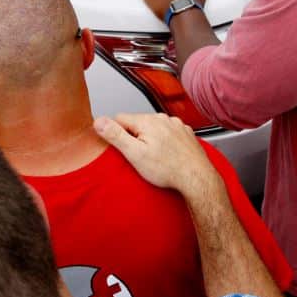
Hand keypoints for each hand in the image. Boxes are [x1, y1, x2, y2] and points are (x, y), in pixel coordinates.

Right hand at [93, 113, 220, 201]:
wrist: (197, 178)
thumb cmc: (168, 169)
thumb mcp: (135, 154)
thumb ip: (115, 135)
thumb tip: (99, 121)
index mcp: (147, 121)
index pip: (119, 118)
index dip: (116, 133)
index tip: (122, 147)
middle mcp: (162, 119)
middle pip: (137, 123)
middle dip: (134, 137)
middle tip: (139, 157)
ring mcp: (176, 125)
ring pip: (153, 127)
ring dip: (150, 138)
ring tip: (154, 158)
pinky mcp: (185, 133)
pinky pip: (168, 133)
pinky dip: (165, 141)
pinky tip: (167, 155)